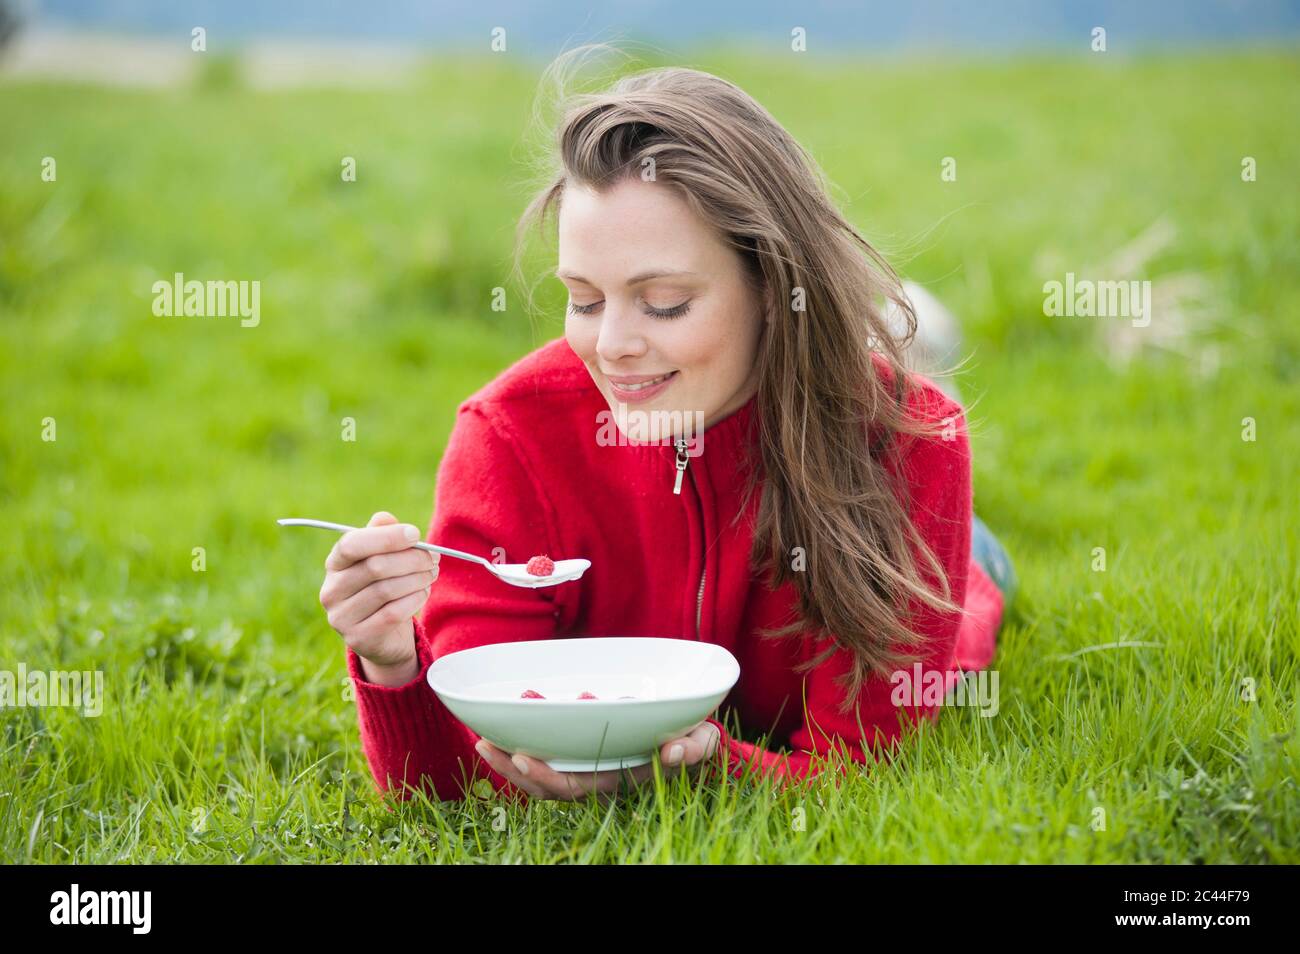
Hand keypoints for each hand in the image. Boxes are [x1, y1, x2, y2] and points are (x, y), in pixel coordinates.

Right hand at [319, 511, 438, 684]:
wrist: (383, 636)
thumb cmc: (383, 586)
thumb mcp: (381, 558)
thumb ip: (381, 536)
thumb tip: (384, 518)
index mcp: (334, 564)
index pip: (351, 544)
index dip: (386, 537)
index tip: (415, 534)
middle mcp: (331, 591)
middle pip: (375, 566)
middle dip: (411, 559)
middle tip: (433, 558)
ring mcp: (341, 617)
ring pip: (387, 590)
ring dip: (418, 578)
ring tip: (431, 574)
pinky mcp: (358, 638)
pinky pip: (393, 613)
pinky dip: (415, 599)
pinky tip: (423, 592)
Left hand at [473, 721, 722, 803]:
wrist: (692, 736)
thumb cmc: (694, 737)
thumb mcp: (701, 739)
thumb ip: (694, 746)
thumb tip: (674, 751)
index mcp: (620, 777)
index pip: (575, 785)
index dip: (545, 775)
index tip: (522, 756)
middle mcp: (598, 777)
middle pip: (545, 784)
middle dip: (513, 768)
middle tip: (485, 744)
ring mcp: (586, 765)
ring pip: (540, 773)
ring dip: (509, 759)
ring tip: (483, 738)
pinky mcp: (580, 752)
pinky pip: (546, 755)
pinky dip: (522, 743)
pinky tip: (502, 726)